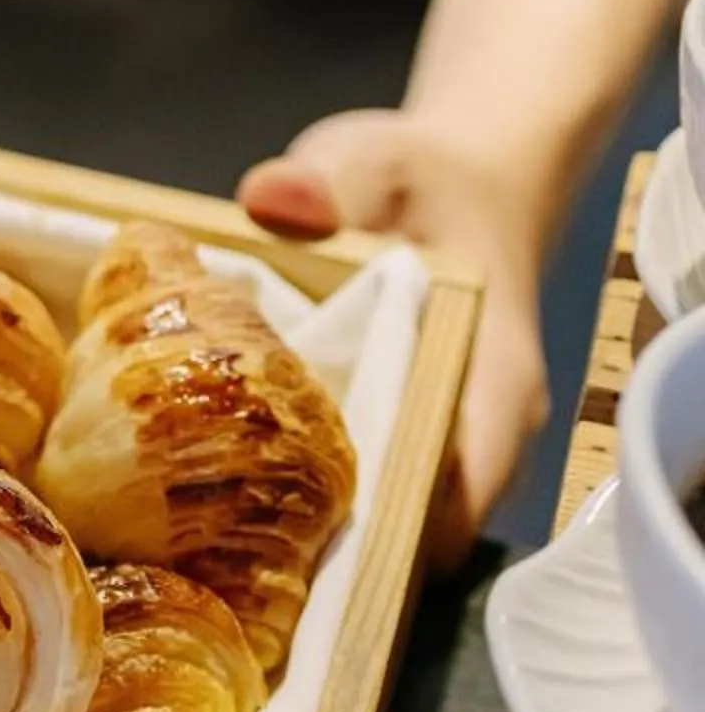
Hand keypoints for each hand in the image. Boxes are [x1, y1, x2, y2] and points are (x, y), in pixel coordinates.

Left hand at [238, 110, 549, 568]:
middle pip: (416, 531)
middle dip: (334, 548)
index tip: (296, 539)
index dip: (385, 534)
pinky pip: (363, 493)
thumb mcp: (378, 164)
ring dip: (316, 530)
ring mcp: (448, 446)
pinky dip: (308, 495)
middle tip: (229, 547)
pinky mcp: (405, 442)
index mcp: (494, 381)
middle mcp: (482, 434)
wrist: (456, 181)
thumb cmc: (424, 181)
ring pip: (387, 523)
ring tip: (217, 531)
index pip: (461, 495)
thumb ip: (330, 182)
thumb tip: (273, 199)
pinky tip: (231, 488)